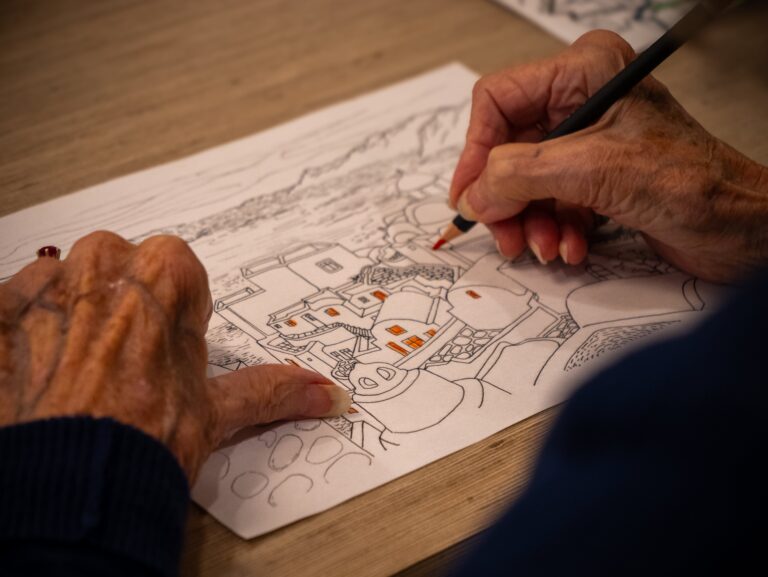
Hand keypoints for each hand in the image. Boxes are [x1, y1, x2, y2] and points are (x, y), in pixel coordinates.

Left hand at [0, 232, 349, 481]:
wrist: (69, 487)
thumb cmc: (142, 442)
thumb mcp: (215, 412)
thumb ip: (271, 389)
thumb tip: (325, 393)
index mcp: (164, 271)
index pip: (175, 275)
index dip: (172, 320)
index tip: (164, 356)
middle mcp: (100, 261)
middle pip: (118, 273)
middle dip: (122, 312)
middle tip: (124, 371)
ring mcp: (40, 284)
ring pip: (64, 288)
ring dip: (70, 323)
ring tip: (76, 381)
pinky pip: (12, 310)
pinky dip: (22, 339)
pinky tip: (35, 381)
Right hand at [449, 30, 767, 281]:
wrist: (741, 229)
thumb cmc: (693, 183)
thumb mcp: (592, 171)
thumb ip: (519, 176)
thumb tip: (473, 194)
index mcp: (583, 72)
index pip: (498, 100)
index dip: (476, 150)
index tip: (468, 196)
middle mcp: (581, 101)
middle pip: (508, 149)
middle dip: (508, 199)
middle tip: (506, 234)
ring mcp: (588, 142)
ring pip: (526, 182)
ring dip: (531, 222)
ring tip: (547, 247)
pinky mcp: (595, 177)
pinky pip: (550, 202)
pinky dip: (554, 230)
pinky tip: (573, 248)